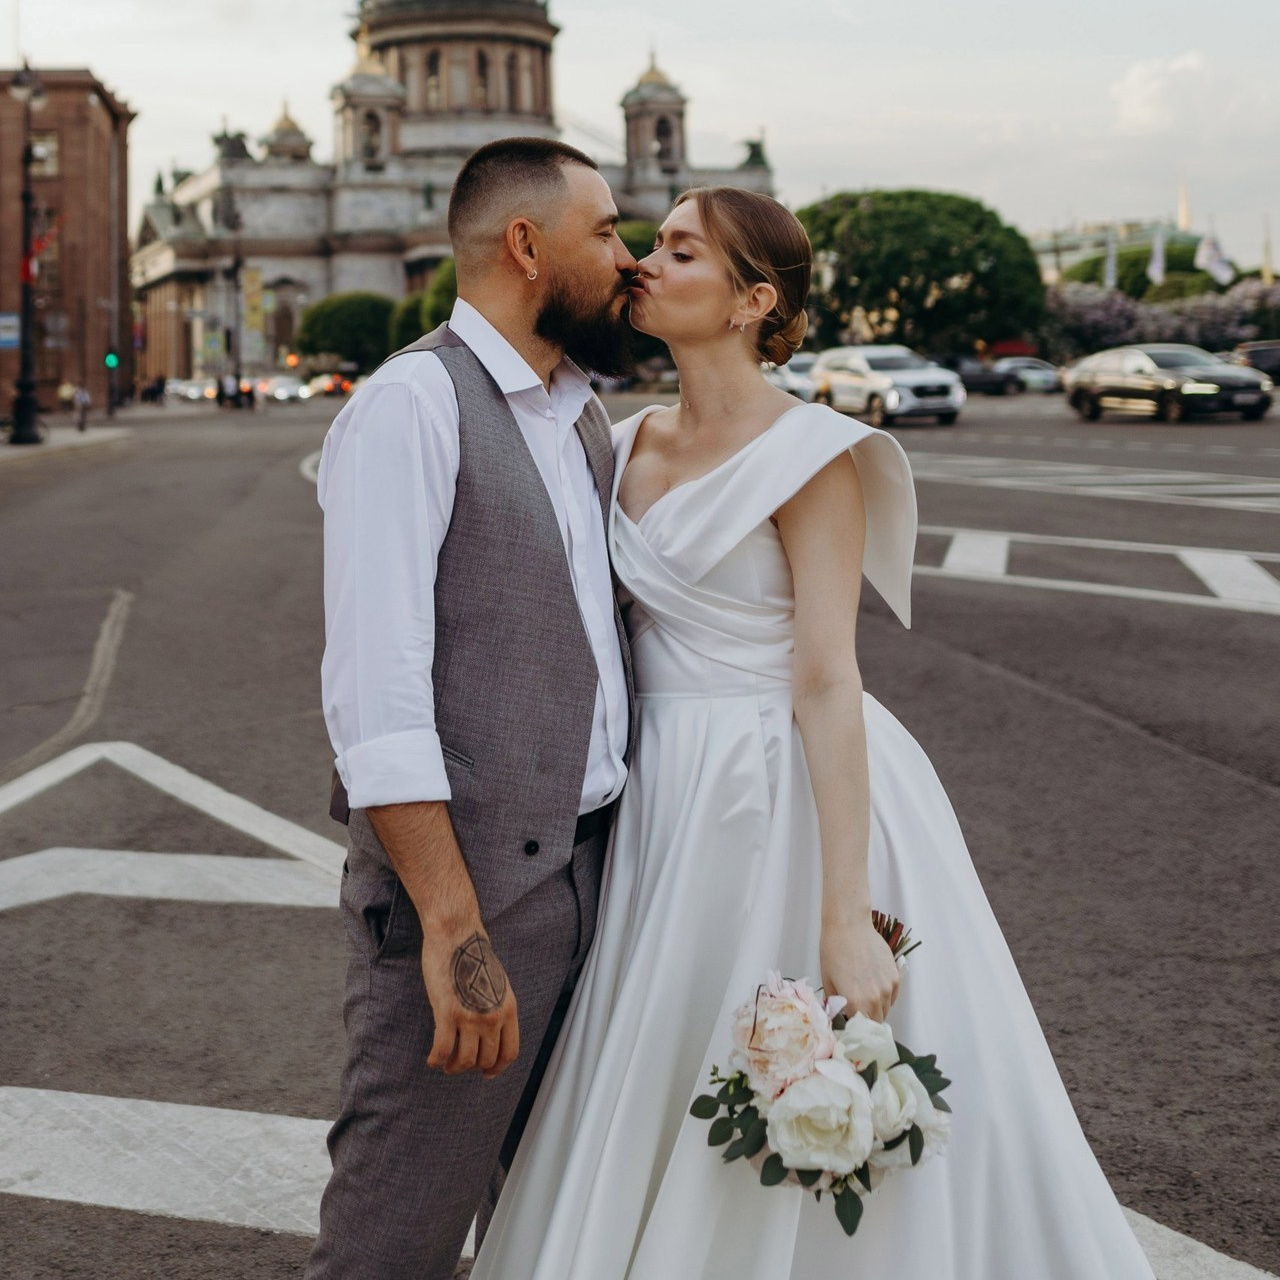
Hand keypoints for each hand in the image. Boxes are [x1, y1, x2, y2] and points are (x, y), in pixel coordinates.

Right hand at [420, 928, 519, 1079]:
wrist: (457, 935)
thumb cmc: (473, 956)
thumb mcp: (497, 984)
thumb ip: (497, 1008)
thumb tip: (490, 1033)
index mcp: (508, 1009)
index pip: (509, 1052)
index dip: (497, 1068)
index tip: (486, 1074)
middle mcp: (493, 1016)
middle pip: (485, 1060)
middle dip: (471, 1067)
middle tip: (458, 1064)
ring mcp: (471, 1016)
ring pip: (463, 1061)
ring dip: (452, 1067)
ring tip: (445, 1063)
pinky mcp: (447, 1013)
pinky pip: (442, 1050)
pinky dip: (436, 1060)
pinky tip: (432, 1059)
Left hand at [820, 915, 899, 1022]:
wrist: (849, 926)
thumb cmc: (833, 950)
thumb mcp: (827, 980)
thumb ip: (834, 1004)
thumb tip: (836, 1017)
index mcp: (856, 1003)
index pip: (860, 1030)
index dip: (855, 1030)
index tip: (850, 1027)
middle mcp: (875, 999)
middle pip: (875, 1023)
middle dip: (866, 1022)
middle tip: (856, 1013)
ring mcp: (888, 988)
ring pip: (885, 1010)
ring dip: (876, 1009)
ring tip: (864, 995)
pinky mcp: (896, 977)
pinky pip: (892, 997)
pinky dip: (885, 997)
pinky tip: (873, 985)